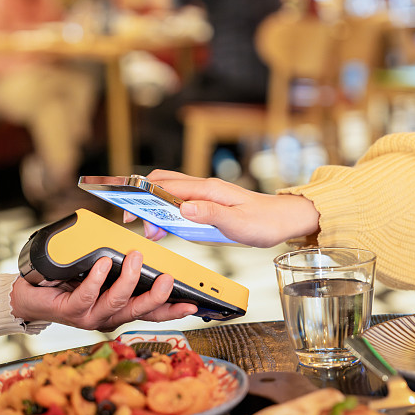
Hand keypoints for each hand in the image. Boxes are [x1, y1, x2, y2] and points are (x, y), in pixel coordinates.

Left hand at [10, 252, 197, 331]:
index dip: (173, 310)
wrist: (30, 294)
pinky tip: (103, 264)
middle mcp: (108, 317)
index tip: (193, 304)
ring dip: (129, 280)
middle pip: (139, 311)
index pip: (152, 312)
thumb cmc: (68, 281)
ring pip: (116, 303)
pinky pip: (87, 296)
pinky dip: (97, 278)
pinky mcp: (71, 311)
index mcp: (120, 310)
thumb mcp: (102, 272)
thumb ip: (121, 267)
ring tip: (136, 258)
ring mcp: (90, 317)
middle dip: (157, 297)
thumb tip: (142, 249)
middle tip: (169, 279)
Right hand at [123, 170, 319, 247]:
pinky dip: (168, 214)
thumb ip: (211, 215)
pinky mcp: (209, 205)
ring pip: (171, 194)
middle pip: (164, 184)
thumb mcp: (238, 223)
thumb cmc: (265, 222)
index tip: (130, 210)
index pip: (168, 186)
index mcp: (209, 190)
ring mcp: (206, 196)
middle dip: (144, 199)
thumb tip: (184, 208)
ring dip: (155, 209)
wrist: (284, 220)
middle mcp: (205, 189)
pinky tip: (167, 228)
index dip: (144, 195)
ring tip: (151, 230)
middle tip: (134, 221)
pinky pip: (182, 204)